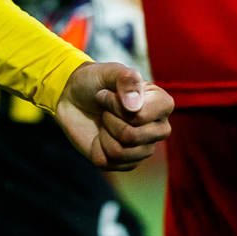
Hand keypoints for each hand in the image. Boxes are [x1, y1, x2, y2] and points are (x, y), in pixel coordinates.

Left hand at [53, 61, 172, 171]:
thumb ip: (126, 80)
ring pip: (120, 151)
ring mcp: (143, 148)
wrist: (74, 97)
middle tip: (106, 108)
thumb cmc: (96, 81)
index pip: (140, 116)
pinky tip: (102, 135)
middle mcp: (159, 129)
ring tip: (105, 120)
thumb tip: (135, 108)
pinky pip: (108, 162)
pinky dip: (97, 146)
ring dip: (104, 132)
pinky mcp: (125, 163)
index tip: (109, 93)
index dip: (116, 105)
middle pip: (132, 136)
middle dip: (109, 119)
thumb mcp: (110, 72)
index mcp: (162, 105)